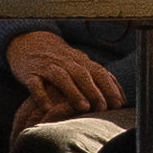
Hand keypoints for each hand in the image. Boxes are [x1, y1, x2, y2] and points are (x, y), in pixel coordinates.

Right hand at [6, 29, 127, 123]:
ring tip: (83, 107)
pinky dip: (41, 95)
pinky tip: (47, 108)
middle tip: (103, 108)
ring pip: (62, 77)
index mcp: (81, 61)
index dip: (109, 87)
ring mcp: (48, 66)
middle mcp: (66, 62)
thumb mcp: (80, 65)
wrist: (30, 43)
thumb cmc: (62, 61)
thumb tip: (122, 99)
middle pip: (82, 74)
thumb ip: (99, 79)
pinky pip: (35, 84)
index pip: (99, 72)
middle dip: (94, 91)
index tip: (119, 104)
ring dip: (73, 92)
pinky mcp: (30, 73)